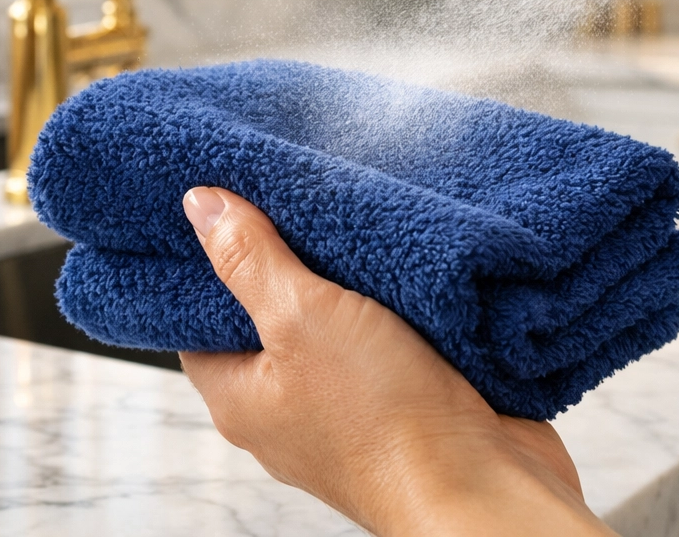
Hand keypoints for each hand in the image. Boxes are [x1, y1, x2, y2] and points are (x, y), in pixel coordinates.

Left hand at [180, 187, 616, 536]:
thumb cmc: (381, 418)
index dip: (210, 265)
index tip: (227, 210)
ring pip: (330, 324)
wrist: (478, 478)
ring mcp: (345, 405)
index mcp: (242, 396)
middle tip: (297, 201)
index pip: (201, 321)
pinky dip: (387, 303)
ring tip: (350, 222)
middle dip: (286, 260)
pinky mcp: (399, 395)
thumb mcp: (300, 316)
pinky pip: (381, 336)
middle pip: (268, 316)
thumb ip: (250, 260)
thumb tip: (201, 205)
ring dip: (344, 280)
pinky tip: (398, 266)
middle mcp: (287, 406)